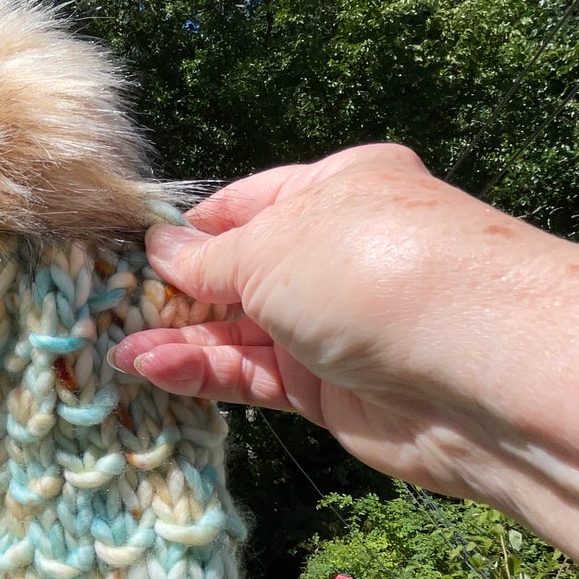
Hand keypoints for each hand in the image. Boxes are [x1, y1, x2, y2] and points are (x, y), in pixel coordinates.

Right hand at [110, 144, 578, 578]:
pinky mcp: (328, 389)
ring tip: (114, 350)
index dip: (189, 228)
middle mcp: (338, 253)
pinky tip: (152, 369)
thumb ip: (209, 257)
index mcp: (339, 188)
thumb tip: (160, 249)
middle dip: (176, 291)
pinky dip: (203, 373)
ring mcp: (334, 325)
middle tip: (106, 306)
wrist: (472, 369)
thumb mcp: (273, 243)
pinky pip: (251, 376)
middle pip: (240, 272)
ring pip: (239, 330)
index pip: (247, 202)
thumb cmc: (373, 269)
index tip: (128, 250)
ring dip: (179, 339)